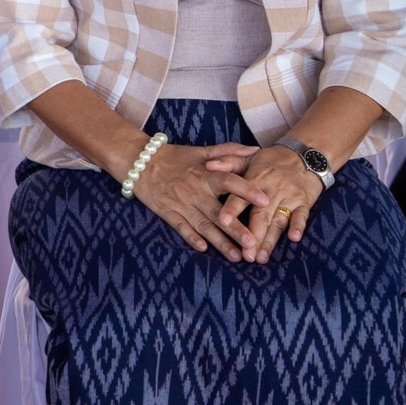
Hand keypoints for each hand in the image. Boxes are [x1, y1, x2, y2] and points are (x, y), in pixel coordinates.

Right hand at [129, 142, 267, 261]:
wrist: (140, 161)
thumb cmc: (176, 157)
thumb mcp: (202, 151)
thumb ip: (229, 151)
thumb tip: (257, 150)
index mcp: (206, 174)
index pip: (229, 182)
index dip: (247, 190)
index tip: (265, 201)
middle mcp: (195, 191)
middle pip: (219, 212)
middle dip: (236, 229)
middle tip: (253, 243)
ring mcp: (181, 204)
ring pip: (204, 226)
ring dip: (220, 242)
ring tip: (237, 256)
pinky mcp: (168, 213)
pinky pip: (181, 228)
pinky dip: (191, 238)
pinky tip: (203, 249)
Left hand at [206, 146, 325, 261]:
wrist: (304, 156)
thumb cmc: (270, 160)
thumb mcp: (249, 158)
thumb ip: (228, 162)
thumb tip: (208, 166)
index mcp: (254, 179)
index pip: (240, 196)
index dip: (232, 209)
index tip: (222, 223)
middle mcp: (271, 190)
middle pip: (260, 216)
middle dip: (252, 236)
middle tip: (244, 255)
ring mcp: (288, 197)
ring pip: (278, 221)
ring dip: (270, 240)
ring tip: (261, 258)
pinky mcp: (304, 203)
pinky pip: (302, 216)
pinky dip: (298, 226)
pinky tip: (293, 238)